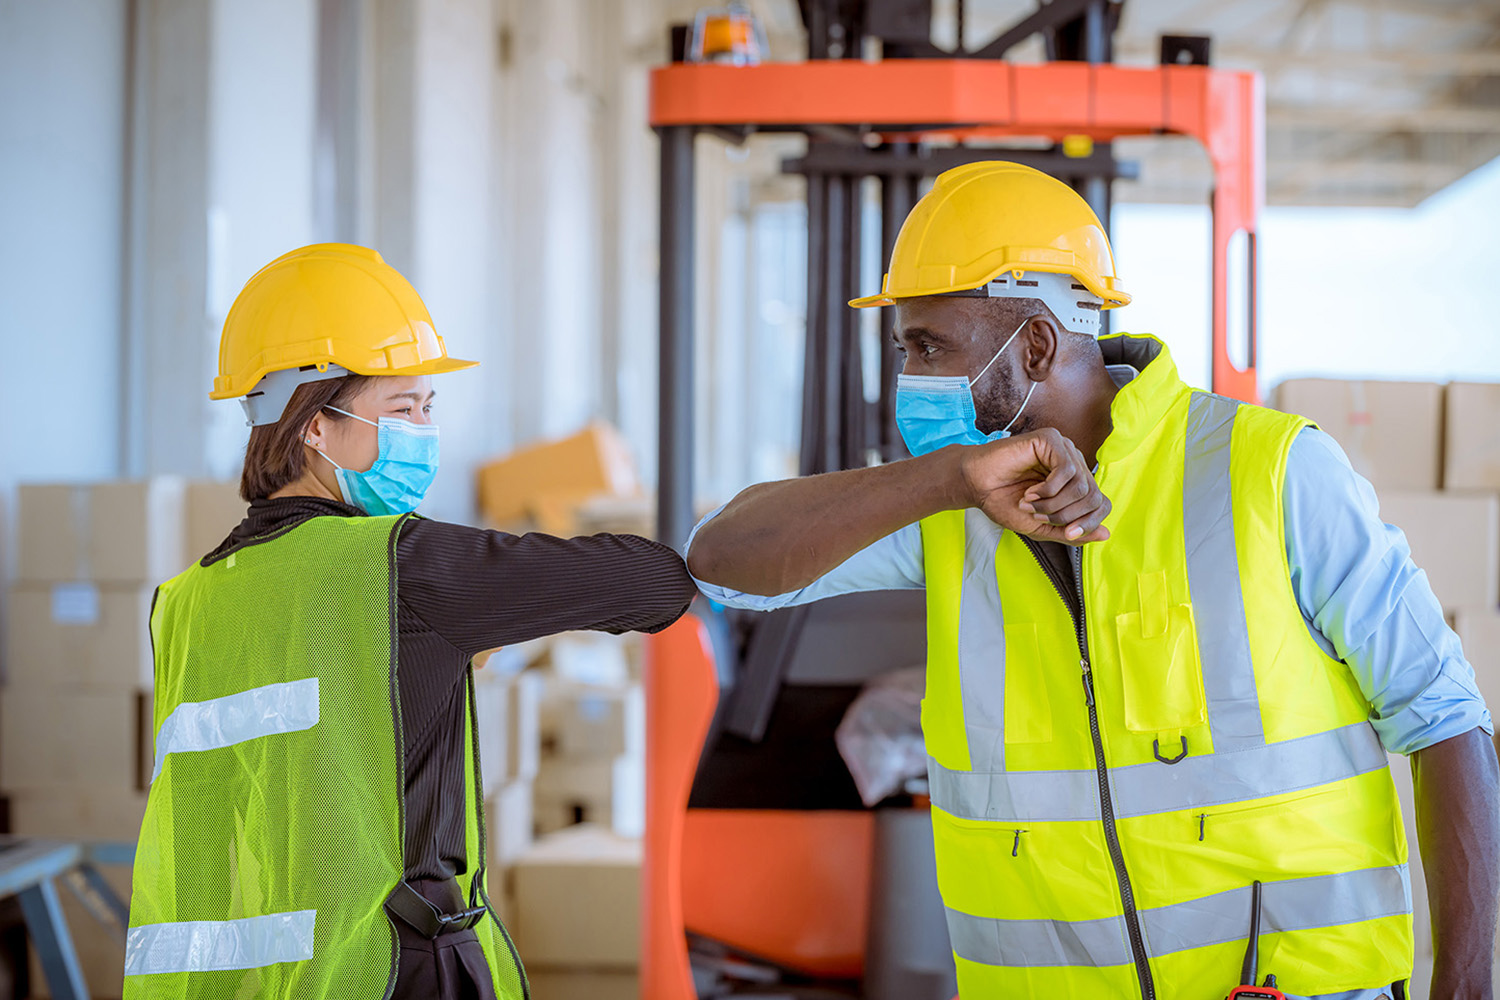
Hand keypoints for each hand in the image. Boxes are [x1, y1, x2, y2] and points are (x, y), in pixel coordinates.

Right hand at [957, 429, 1110, 543]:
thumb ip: (1072, 531)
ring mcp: (1064, 450)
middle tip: (1039, 516)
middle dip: (1066, 516)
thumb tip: (1106, 534)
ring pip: (1081, 485)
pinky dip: (1049, 489)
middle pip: (1094, 497)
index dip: (1088, 523)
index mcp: (1075, 483)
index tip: (1066, 533)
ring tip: (1030, 503)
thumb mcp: (1042, 526)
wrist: (975, 487)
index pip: (1102, 504)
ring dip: (1053, 504)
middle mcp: (1074, 464)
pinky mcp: (1051, 440)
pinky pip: (1067, 469)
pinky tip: (1030, 491)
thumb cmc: (1004, 502)